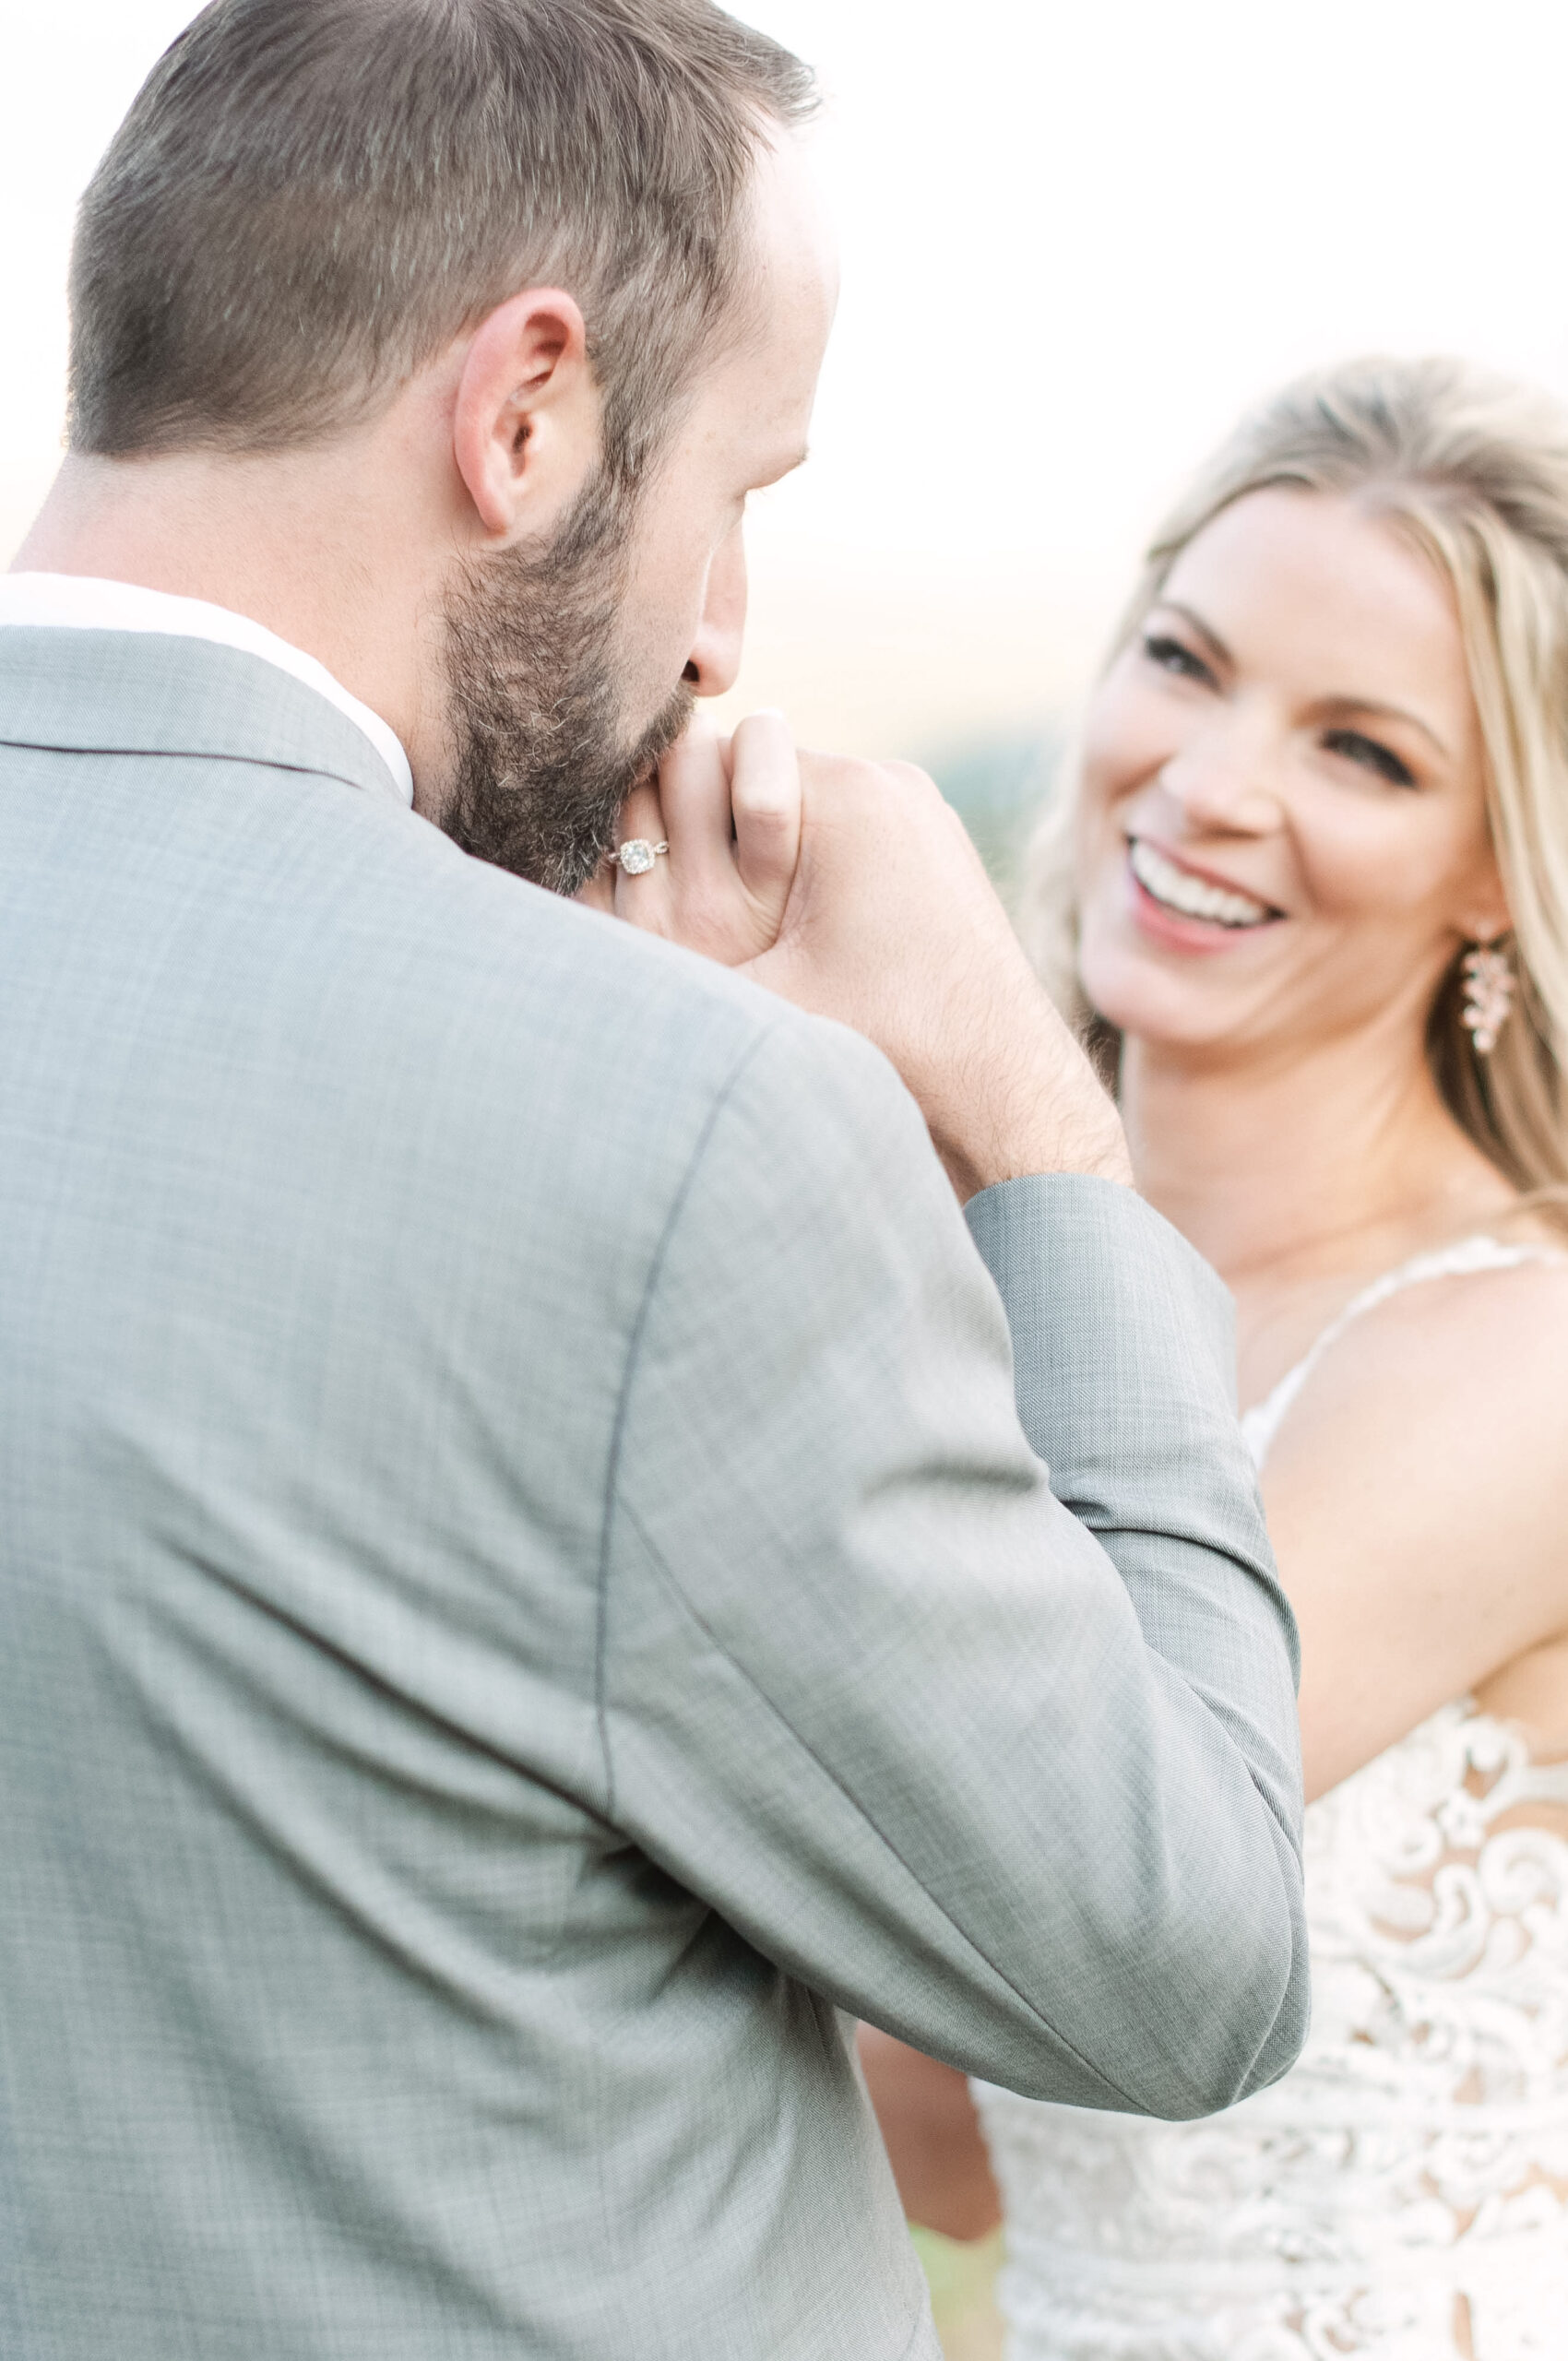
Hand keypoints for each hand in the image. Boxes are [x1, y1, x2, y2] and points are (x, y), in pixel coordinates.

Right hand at [592, 712, 1128, 1200]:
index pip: (712, 755)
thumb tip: (572, 941)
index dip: (676, 821)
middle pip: (756, 778)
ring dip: (770, 867)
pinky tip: (815, 949)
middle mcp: (891, 783)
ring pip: (802, 810)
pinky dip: (816, 882)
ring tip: (766, 942)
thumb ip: (664, 951)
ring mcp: (922, 812)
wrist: (1005, 1091)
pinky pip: (849, 839)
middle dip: (723, 841)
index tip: (671, 886)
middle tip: (718, 922)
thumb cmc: (887, 1042)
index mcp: (844, 794)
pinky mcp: (939, 850)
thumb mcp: (753, 999)